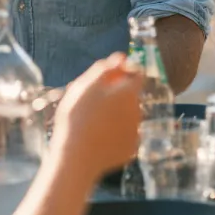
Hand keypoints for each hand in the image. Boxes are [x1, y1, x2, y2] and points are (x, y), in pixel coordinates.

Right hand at [52, 54, 143, 175]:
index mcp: (128, 93)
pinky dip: (115, 134)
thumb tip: (120, 57)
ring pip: (128, 116)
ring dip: (116, 115)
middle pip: (131, 96)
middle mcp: (138, 111)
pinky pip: (124, 136)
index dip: (124, 72)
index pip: (137, 74)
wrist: (76, 157)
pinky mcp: (130, 149)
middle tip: (93, 102)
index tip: (109, 77)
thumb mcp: (84, 87)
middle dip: (117, 95)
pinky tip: (98, 138)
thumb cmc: (77, 118)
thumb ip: (104, 69)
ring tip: (92, 122)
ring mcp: (136, 132)